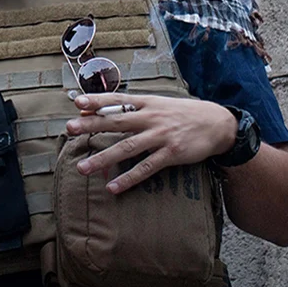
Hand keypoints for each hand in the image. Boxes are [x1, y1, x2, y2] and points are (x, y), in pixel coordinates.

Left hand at [65, 92, 236, 194]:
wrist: (217, 124)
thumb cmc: (182, 114)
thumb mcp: (159, 105)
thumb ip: (133, 108)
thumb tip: (105, 111)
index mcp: (147, 103)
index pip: (118, 99)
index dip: (98, 100)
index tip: (77, 102)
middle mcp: (152, 117)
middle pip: (117, 121)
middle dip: (92, 125)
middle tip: (70, 128)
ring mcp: (161, 136)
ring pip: (127, 147)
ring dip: (103, 158)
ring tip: (83, 168)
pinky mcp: (171, 154)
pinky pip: (146, 168)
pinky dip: (128, 178)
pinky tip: (113, 187)